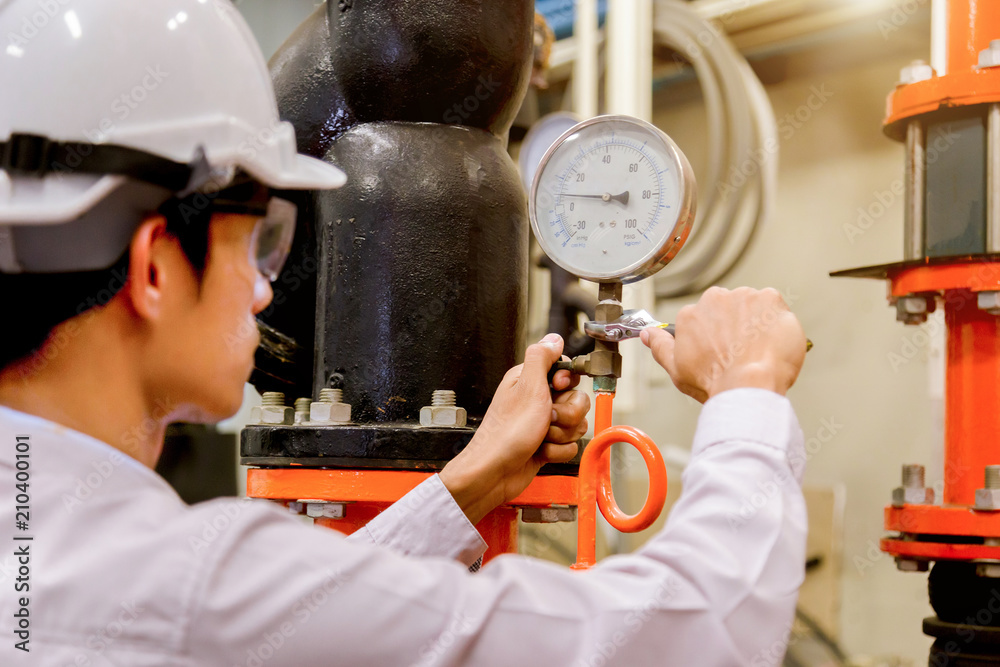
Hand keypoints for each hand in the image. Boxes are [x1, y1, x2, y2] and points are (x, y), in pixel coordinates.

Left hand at [439, 334, 589, 524]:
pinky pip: (570, 446)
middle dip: (567, 414)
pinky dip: (557, 452)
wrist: (495, 472)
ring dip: (561, 435)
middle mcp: (537, 400)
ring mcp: (543, 424)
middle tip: (547, 418)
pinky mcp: (547, 445)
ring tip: (541, 437)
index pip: (567, 372)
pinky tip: (540, 452)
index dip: (567, 384)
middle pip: (577, 400)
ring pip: (576, 424)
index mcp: (530, 381)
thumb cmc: (507, 433)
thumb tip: (554, 338)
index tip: (556, 390)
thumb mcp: (528, 387)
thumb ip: (542, 358)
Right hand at [640, 287, 805, 403]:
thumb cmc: (715, 381)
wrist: (749, 387)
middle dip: (735, 324)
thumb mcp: (676, 368)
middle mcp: (715, 300)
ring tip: (758, 349)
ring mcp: (744, 297)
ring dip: (756, 322)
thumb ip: (660, 346)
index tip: (722, 348)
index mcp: (691, 314)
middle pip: (728, 307)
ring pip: (752, 305)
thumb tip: (648, 334)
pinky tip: (772, 341)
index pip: (704, 317)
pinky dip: (776, 321)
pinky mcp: (770, 300)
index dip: (715, 335)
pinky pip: (775, 305)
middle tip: (741, 350)